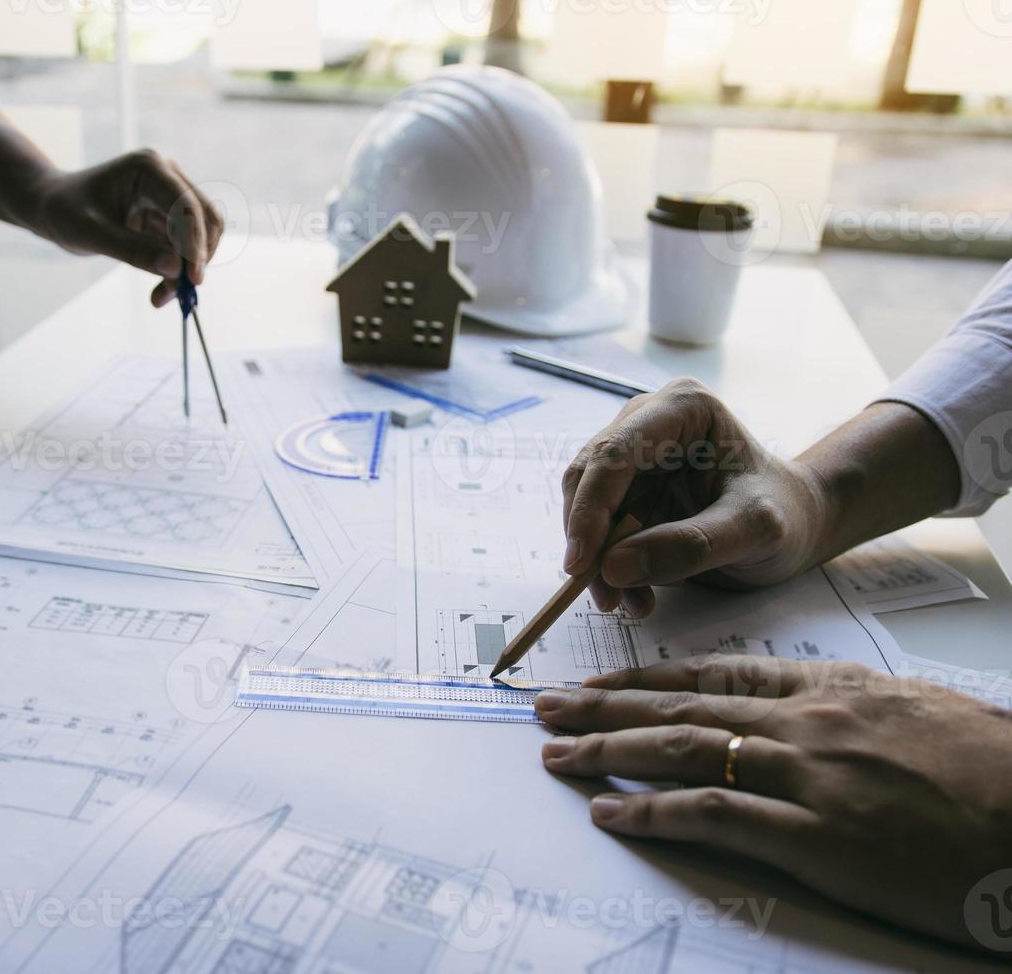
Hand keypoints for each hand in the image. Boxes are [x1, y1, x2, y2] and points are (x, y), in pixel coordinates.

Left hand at [25, 149, 224, 307]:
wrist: (52, 207)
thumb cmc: (64, 211)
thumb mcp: (91, 233)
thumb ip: (133, 250)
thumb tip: (175, 269)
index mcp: (148, 168)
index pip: (186, 206)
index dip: (194, 243)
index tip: (192, 280)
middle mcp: (166, 176)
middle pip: (205, 218)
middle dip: (196, 258)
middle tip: (180, 295)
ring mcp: (169, 196)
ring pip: (199, 238)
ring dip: (186, 271)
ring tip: (160, 298)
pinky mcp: (167, 217)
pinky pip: (184, 249)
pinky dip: (176, 273)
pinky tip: (158, 293)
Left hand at [535, 655, 1011, 951]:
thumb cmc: (996, 770)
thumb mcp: (919, 716)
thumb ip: (852, 712)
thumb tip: (810, 716)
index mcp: (830, 691)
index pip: (716, 675)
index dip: (647, 679)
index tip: (601, 683)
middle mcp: (805, 723)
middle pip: (680, 705)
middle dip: (603, 706)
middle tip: (545, 706)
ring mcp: (807, 777)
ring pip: (681, 749)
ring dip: (607, 752)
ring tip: (555, 755)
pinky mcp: (816, 837)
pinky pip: (713, 815)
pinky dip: (653, 810)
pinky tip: (611, 811)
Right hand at [562, 378, 829, 617]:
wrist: (798, 525)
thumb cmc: (786, 515)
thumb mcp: (754, 532)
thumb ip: (690, 546)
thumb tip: (613, 567)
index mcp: (682, 408)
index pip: (614, 455)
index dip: (589, 508)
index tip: (581, 563)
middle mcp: (647, 422)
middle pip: (587, 479)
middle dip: (590, 541)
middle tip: (604, 595)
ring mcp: (634, 457)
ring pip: (584, 508)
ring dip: (598, 562)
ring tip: (631, 604)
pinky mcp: (629, 490)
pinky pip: (599, 530)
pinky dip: (610, 567)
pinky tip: (638, 595)